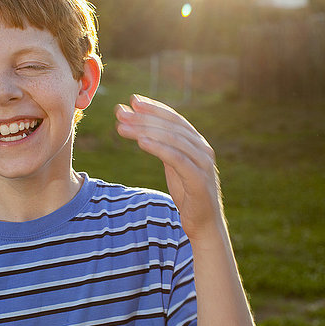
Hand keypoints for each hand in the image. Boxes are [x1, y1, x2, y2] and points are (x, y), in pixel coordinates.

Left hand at [115, 94, 224, 240]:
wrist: (205, 224)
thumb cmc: (188, 194)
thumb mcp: (174, 167)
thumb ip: (164, 148)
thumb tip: (142, 131)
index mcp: (197, 143)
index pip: (174, 118)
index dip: (153, 108)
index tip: (132, 101)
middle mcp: (202, 148)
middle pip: (171, 126)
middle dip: (144, 117)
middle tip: (121, 112)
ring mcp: (203, 163)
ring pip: (172, 139)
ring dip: (145, 130)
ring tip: (122, 127)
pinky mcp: (198, 179)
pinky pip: (177, 159)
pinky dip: (158, 148)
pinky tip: (141, 142)